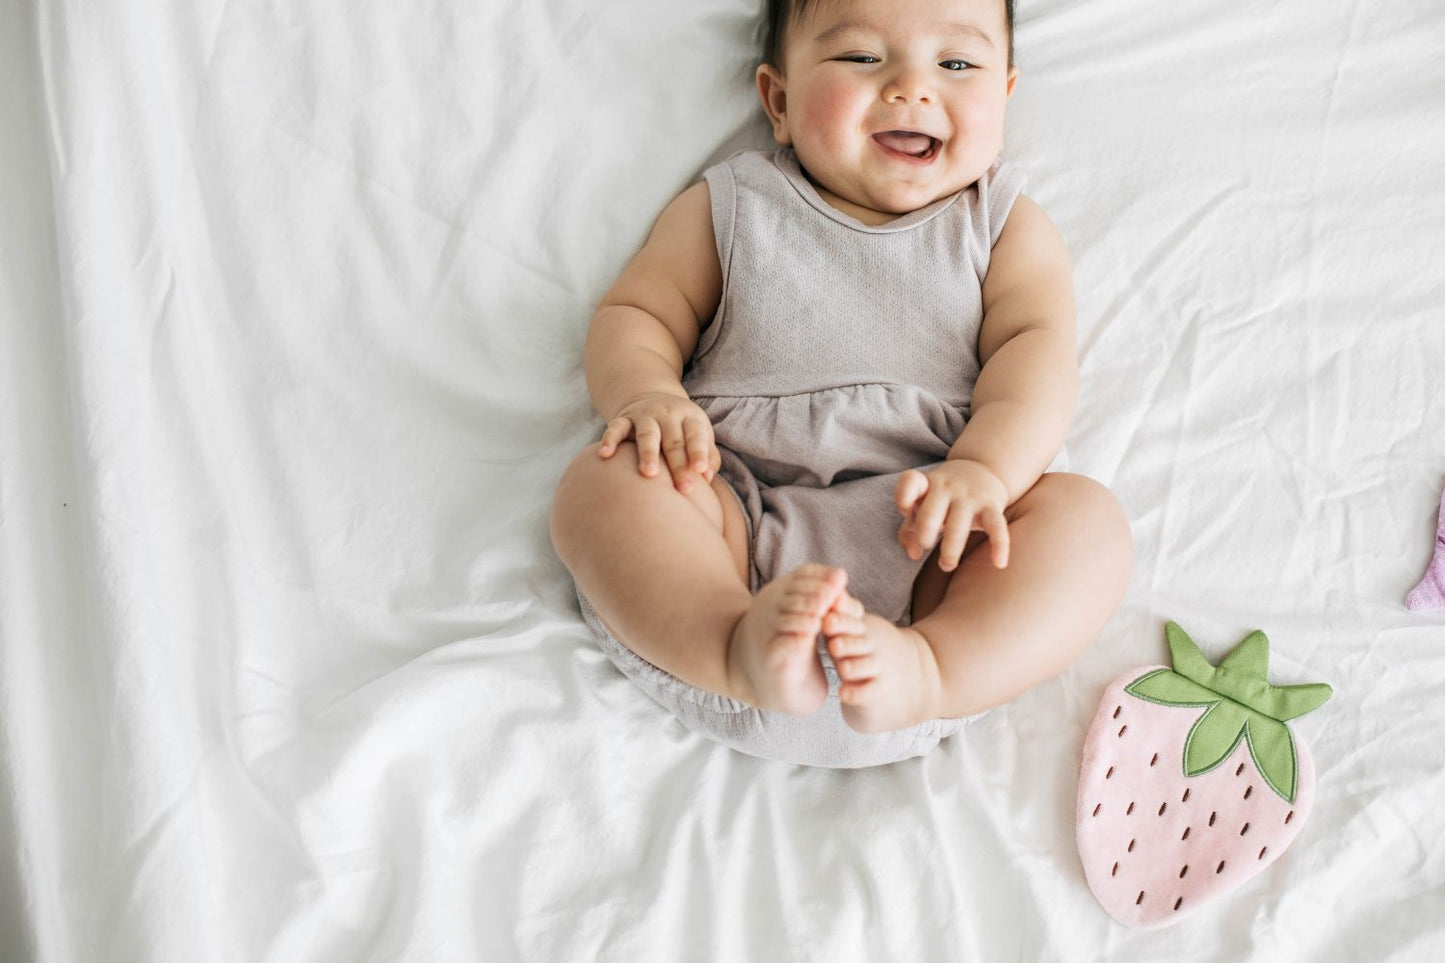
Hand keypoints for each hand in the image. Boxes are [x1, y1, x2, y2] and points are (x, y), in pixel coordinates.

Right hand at [597, 392, 721, 493]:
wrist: (653, 399)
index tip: (700, 471)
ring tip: (649, 474)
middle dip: (677, 465)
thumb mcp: (700, 434)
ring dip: (648, 453)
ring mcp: (644, 415)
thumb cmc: (682, 428)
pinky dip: (609, 439)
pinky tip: (605, 454)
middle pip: (673, 441)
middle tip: (683, 488)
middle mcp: (668, 414)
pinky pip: (615, 428)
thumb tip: (708, 477)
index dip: (699, 453)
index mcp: (690, 417)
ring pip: (647, 434)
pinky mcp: (624, 418)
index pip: (695, 436)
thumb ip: (708, 455)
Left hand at [895, 460, 1009, 570]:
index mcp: (926, 485)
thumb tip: (913, 554)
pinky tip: (999, 564)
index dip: (904, 497)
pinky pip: (997, 526)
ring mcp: (970, 497)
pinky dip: (999, 545)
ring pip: (959, 525)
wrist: (983, 469)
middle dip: (924, 534)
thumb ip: (910, 529)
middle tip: (925, 546)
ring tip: (946, 565)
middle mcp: (947, 488)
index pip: (911, 482)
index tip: (905, 510)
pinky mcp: (992, 506)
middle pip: (931, 513)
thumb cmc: (943, 496)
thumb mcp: (923, 504)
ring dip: (950, 550)